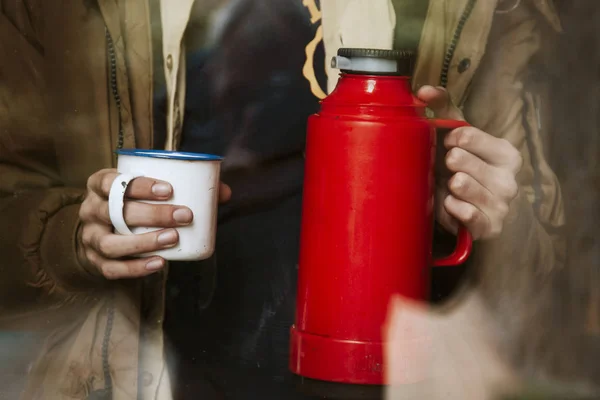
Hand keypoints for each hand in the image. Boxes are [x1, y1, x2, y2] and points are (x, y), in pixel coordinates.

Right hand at [78, 168, 231, 279]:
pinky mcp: (95, 261)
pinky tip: (159, 263)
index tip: (169, 189)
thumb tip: (224, 193)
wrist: (99, 230)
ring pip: (111, 242)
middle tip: (184, 215)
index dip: (139, 185)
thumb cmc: (131, 203)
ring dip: (143, 242)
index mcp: (99, 186)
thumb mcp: (146, 189)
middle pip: (115, 211)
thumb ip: (184, 187)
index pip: (112, 182)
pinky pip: (112, 268)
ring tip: (172, 238)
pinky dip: (136, 268)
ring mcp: (90, 238)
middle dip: (152, 214)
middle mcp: (90, 210)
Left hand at [417, 86, 521, 239]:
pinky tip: (450, 203)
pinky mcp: (489, 227)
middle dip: (446, 164)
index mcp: (506, 153)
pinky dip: (451, 207)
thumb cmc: (467, 169)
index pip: (467, 135)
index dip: (448, 139)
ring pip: (460, 184)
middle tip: (448, 170)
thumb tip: (423, 89)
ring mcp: (501, 205)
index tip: (447, 145)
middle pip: (459, 159)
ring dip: (446, 185)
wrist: (481, 214)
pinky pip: (464, 213)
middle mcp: (509, 179)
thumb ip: (444, 109)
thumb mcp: (459, 138)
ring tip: (449, 186)